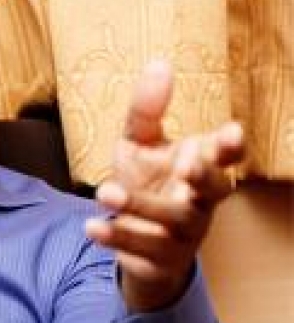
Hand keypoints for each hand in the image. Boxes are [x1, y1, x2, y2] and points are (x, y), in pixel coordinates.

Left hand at [85, 61, 243, 311]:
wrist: (135, 239)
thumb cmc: (146, 180)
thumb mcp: (139, 142)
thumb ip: (146, 110)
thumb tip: (159, 62)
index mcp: (199, 167)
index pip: (225, 156)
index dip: (231, 146)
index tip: (231, 132)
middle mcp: (200, 201)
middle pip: (214, 190)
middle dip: (203, 177)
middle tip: (184, 164)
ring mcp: (184, 234)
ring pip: (172, 221)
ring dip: (138, 206)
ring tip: (104, 192)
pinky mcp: (160, 260)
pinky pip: (142, 251)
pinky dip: (116, 238)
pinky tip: (91, 227)